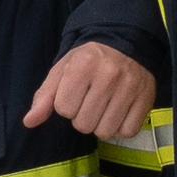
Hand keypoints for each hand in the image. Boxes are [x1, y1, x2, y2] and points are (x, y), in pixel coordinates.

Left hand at [22, 41, 155, 139]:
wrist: (126, 44)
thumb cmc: (88, 60)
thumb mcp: (62, 70)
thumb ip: (45, 96)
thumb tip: (29, 122)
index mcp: (83, 65)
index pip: (64, 108)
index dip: (66, 105)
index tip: (75, 93)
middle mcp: (108, 75)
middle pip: (84, 124)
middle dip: (82, 117)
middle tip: (90, 101)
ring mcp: (130, 88)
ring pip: (105, 132)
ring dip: (100, 124)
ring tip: (104, 107)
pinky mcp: (147, 99)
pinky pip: (127, 132)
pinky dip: (120, 128)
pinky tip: (118, 112)